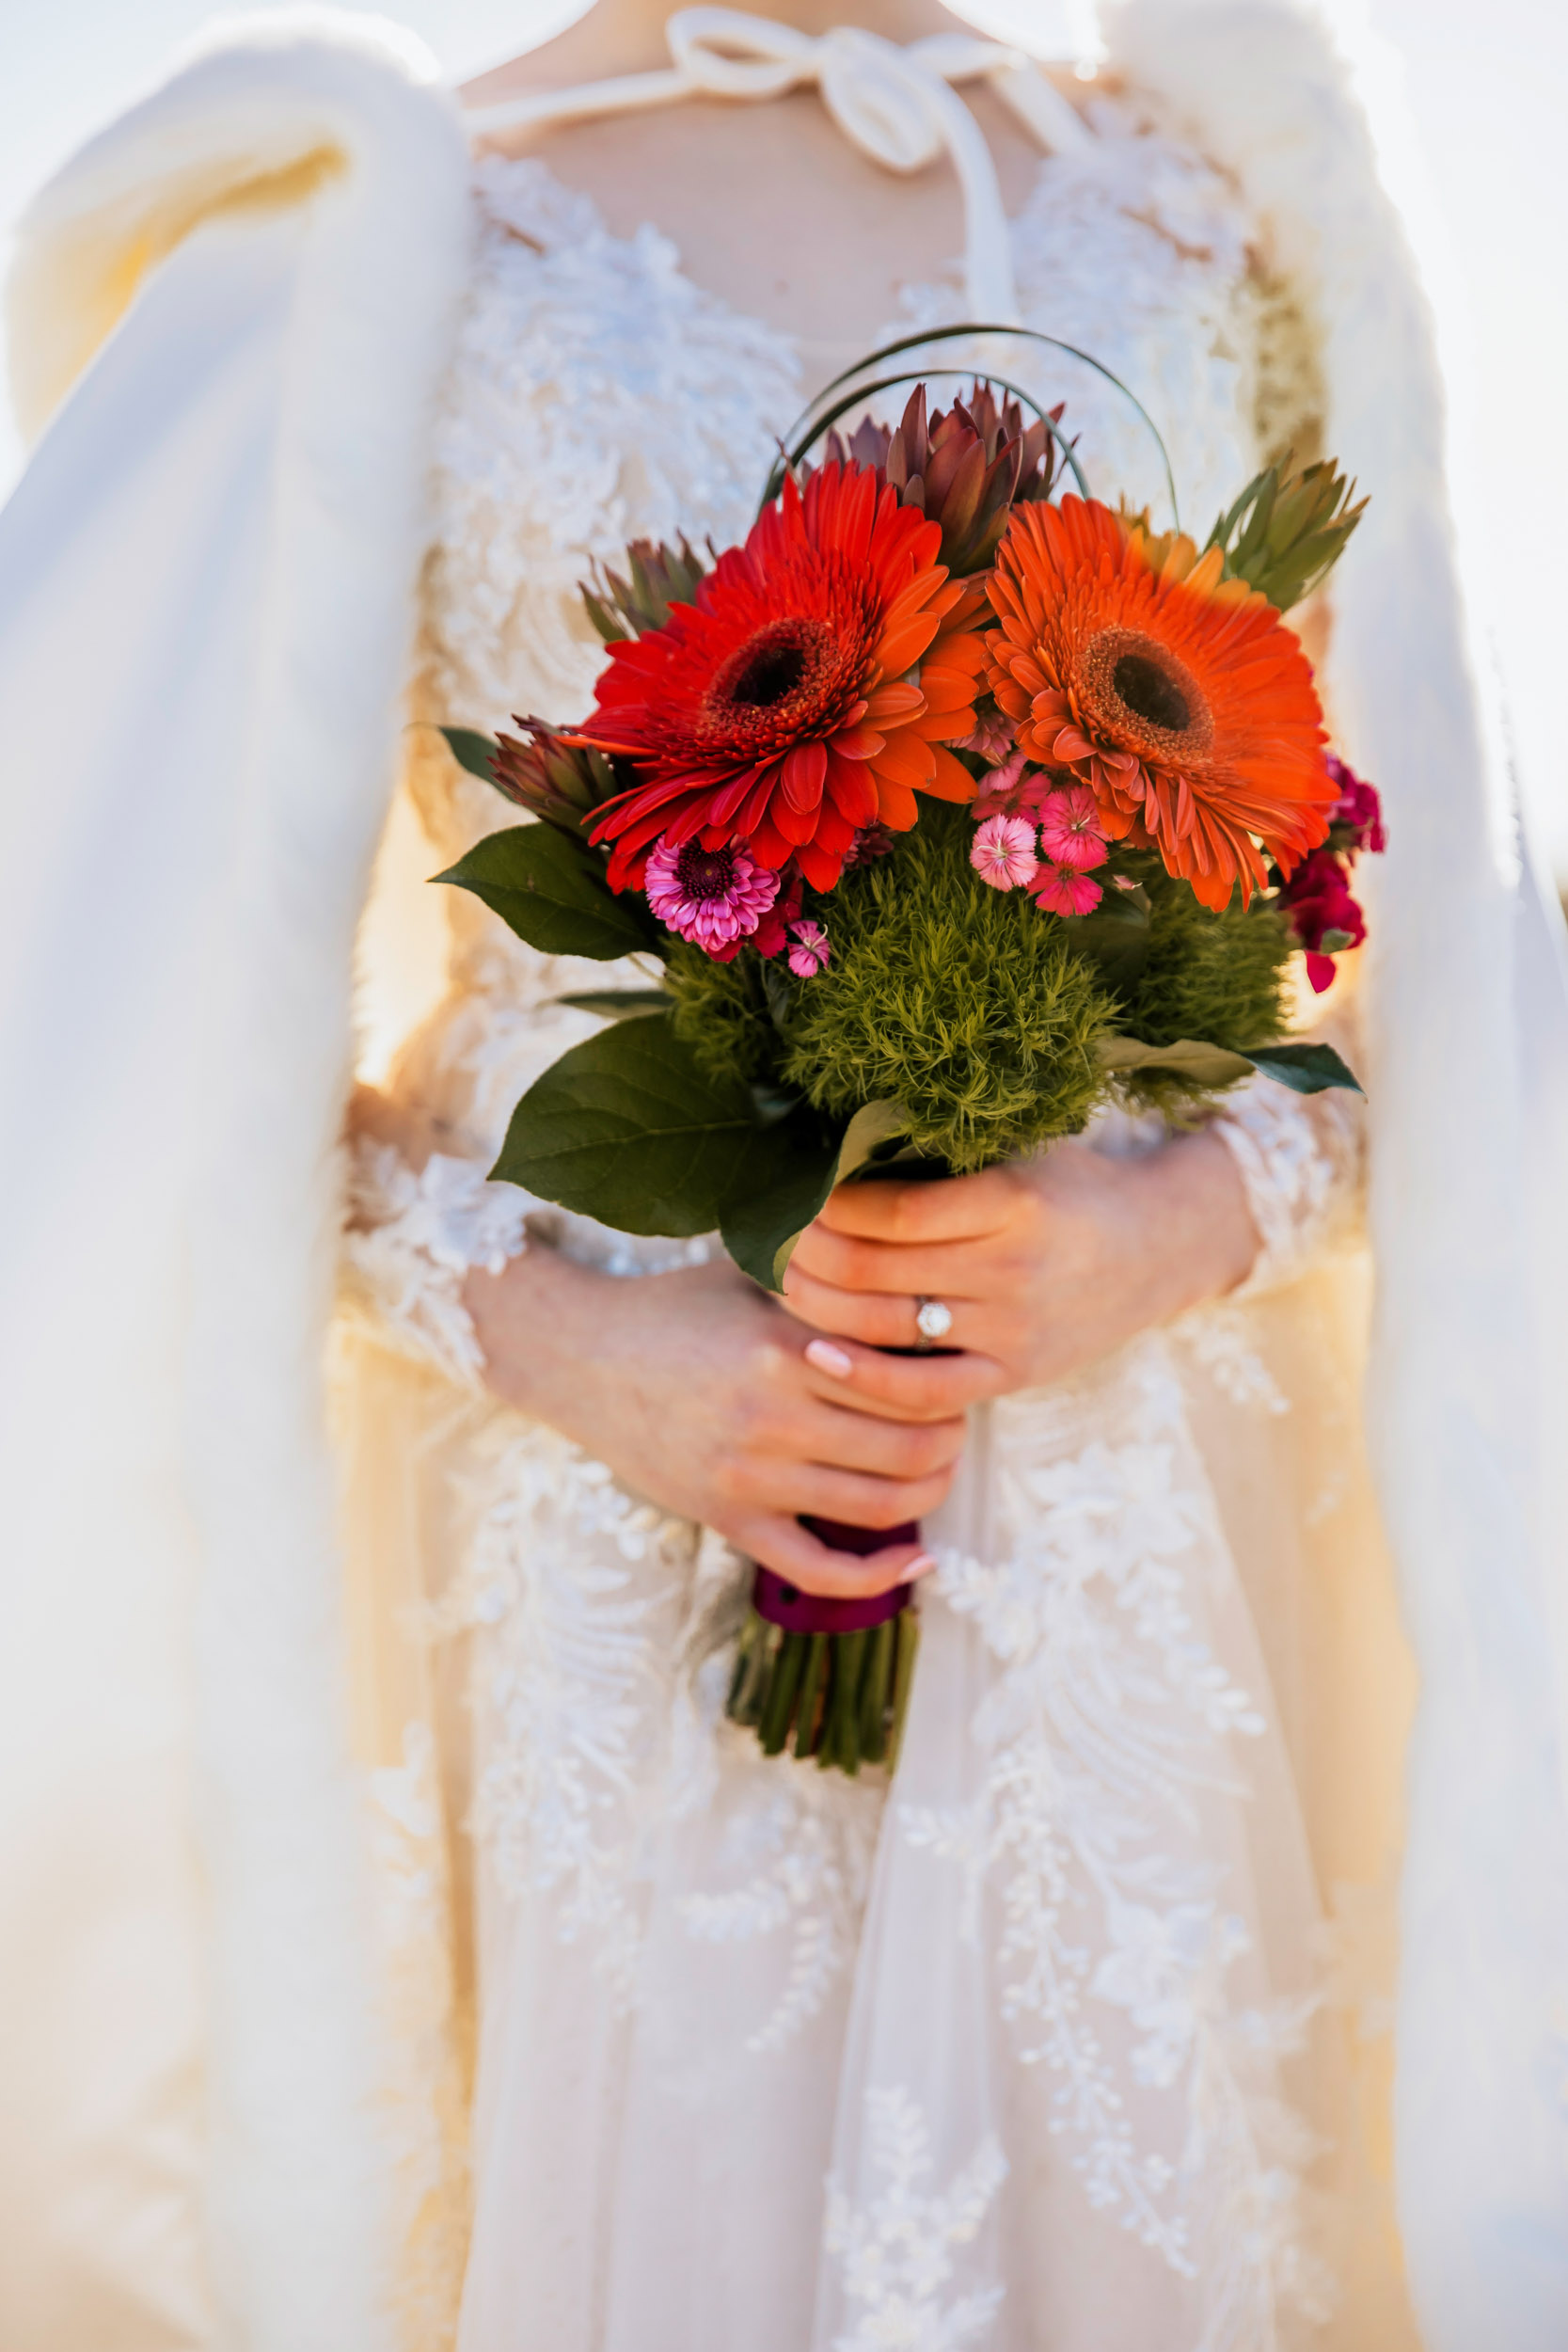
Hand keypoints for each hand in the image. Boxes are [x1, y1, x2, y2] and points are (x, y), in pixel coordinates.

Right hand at [464, 1250, 998, 1595]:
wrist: (583, 1358)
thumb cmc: (677, 1306)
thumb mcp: (751, 1270)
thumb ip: (825, 1271)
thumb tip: (911, 1254)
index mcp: (785, 1347)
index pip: (906, 1376)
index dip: (949, 1376)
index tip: (958, 1366)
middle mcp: (772, 1418)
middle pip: (908, 1444)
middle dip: (953, 1435)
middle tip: (962, 1418)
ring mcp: (750, 1478)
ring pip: (880, 1506)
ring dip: (931, 1491)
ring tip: (940, 1467)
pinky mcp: (730, 1521)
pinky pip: (818, 1569)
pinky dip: (878, 1575)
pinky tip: (919, 1561)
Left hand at [781, 1130, 1259, 1397]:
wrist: (1160, 1248)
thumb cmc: (1073, 1187)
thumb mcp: (1021, 1153)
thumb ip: (944, 1158)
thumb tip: (836, 1148)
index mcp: (1012, 1201)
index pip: (891, 1209)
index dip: (828, 1204)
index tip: (793, 1190)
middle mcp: (1013, 1269)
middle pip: (876, 1269)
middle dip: (807, 1252)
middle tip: (768, 1235)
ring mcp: (1014, 1328)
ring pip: (887, 1327)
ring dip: (819, 1305)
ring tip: (783, 1280)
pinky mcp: (1015, 1373)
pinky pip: (925, 1392)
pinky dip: (865, 1377)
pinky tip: (818, 1354)